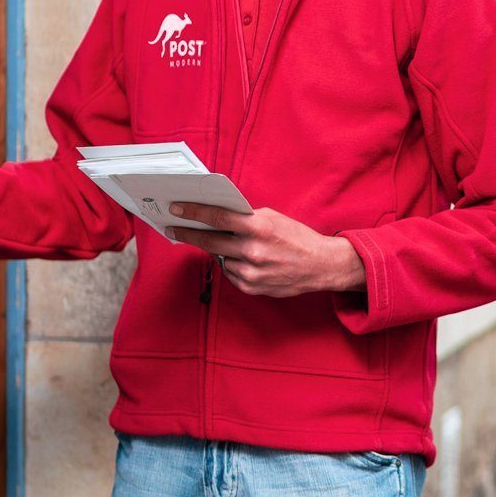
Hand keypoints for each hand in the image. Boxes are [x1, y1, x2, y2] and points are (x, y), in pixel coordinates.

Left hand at [167, 204, 365, 297]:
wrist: (320, 266)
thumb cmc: (297, 238)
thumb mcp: (273, 218)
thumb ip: (246, 218)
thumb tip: (218, 217)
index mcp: (259, 228)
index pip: (218, 217)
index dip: (194, 212)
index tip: (177, 209)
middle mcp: (253, 251)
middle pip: (210, 241)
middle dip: (189, 233)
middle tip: (175, 229)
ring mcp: (251, 272)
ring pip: (220, 258)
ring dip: (219, 250)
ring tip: (227, 245)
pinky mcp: (251, 287)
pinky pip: (230, 273)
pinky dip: (232, 265)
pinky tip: (244, 260)